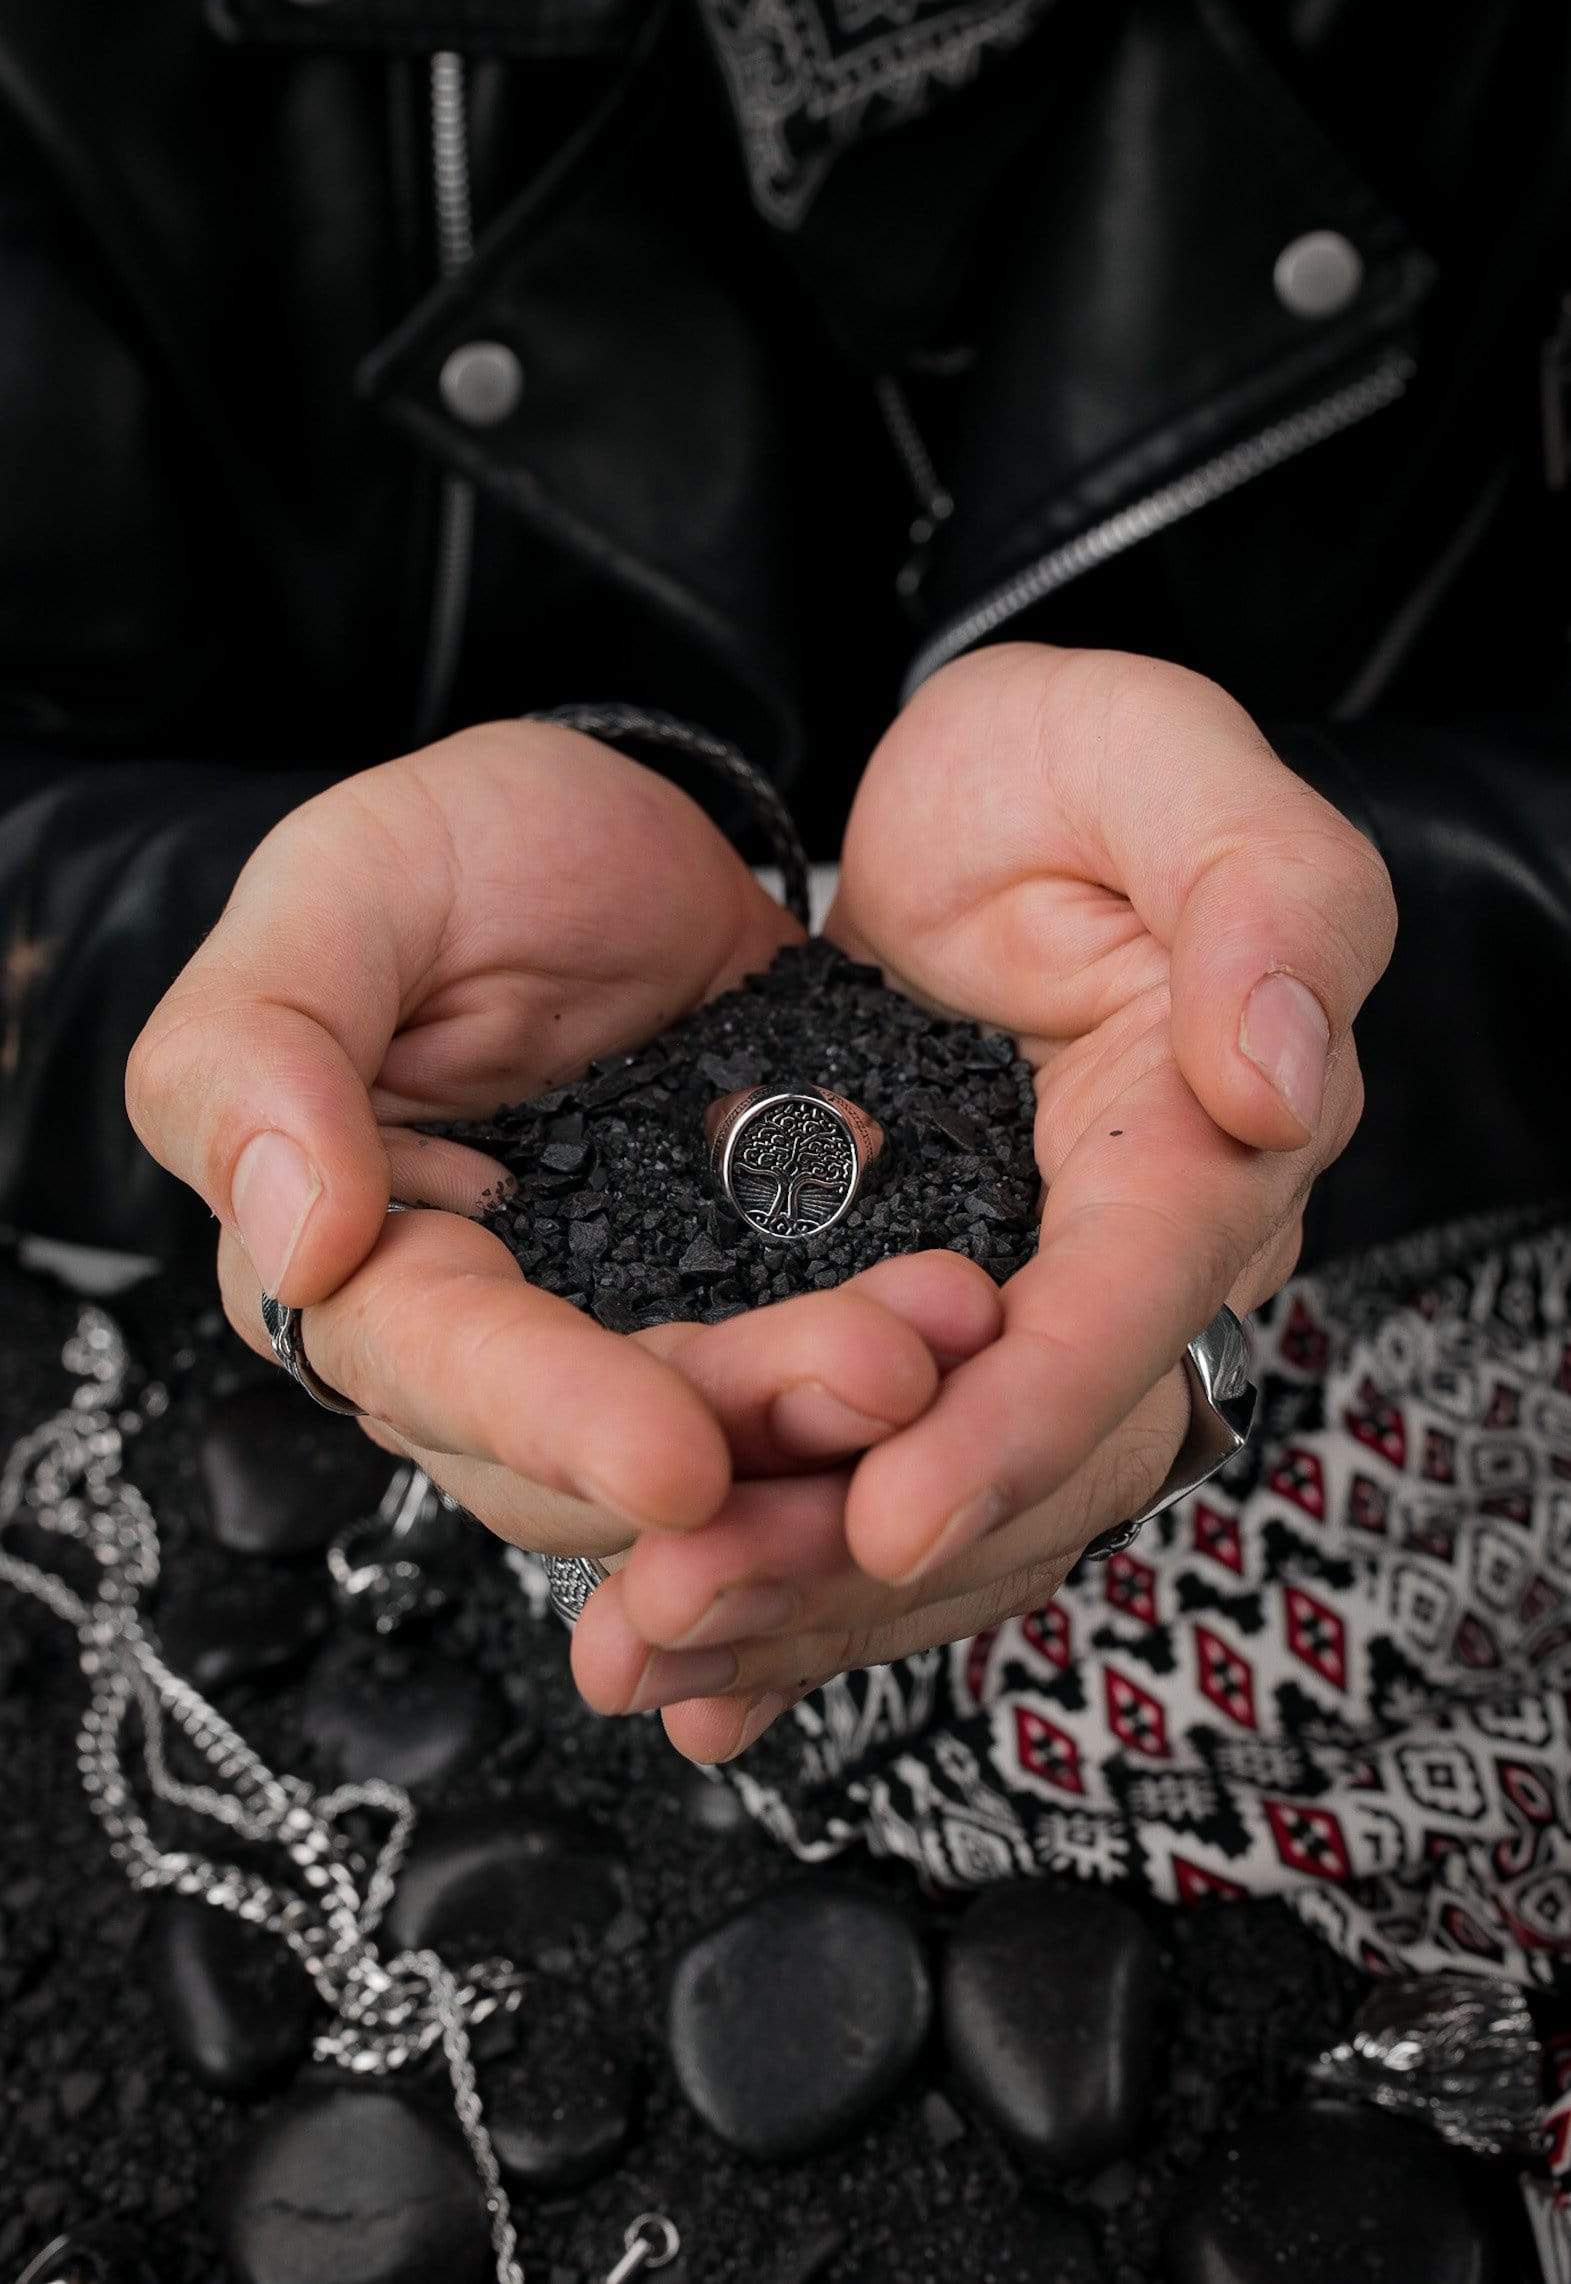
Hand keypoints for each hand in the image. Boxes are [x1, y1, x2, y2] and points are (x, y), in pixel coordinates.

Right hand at [127, 719, 998, 1560]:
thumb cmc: (452, 852)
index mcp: (361, 1259)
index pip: (440, 1370)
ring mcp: (639, 1328)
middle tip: (886, 1379)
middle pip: (597, 1451)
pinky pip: (824, 1360)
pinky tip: (975, 1316)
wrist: (624, 835)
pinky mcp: (760, 1300)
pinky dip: (897, 1363)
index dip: (553, 1421)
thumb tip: (291, 1246)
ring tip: (950, 1335)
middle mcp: (494, 1335)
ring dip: (837, 1417)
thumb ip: (261, 1049)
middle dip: (744, 1430)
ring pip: (725, 1436)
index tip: (677, 1463)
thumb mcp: (343, 889)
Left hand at [575, 644, 1395, 1759]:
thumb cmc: (1070, 769)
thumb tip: (1278, 1078)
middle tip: (682, 1615)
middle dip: (862, 1554)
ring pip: (939, 1499)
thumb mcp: (1165, 766)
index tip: (897, 1513)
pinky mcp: (914, 1321)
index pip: (1128, 1309)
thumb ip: (1259, 899)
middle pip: (1025, 1459)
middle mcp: (1117, 1258)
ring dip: (794, 1592)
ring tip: (639, 1653)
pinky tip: (684, 1670)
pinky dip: (781, 1561)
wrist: (975, 796)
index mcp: (1196, 1138)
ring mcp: (1014, 1304)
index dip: (1024, 1420)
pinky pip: (867, 1472)